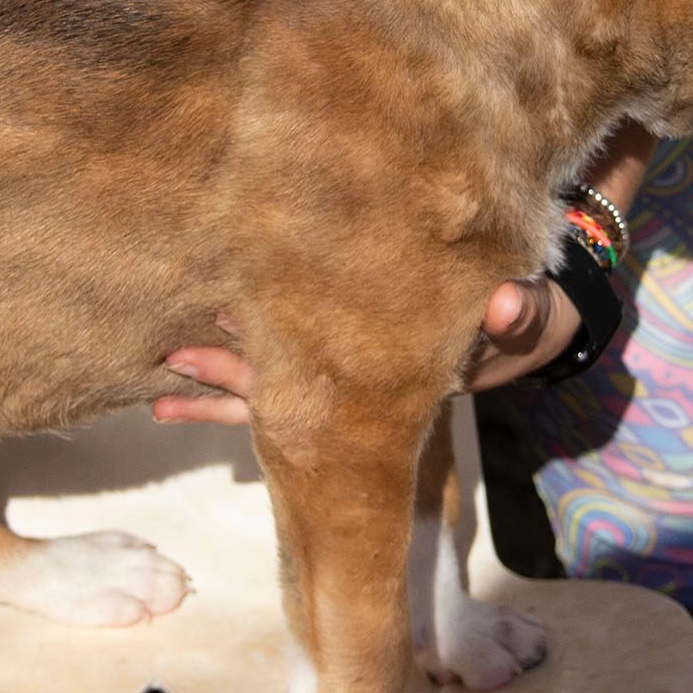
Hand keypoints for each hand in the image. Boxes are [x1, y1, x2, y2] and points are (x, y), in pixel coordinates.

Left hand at [153, 278, 580, 427]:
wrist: (526, 324)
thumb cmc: (527, 318)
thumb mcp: (532, 315)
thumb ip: (522, 310)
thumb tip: (510, 304)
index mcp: (398, 379)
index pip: (335, 381)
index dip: (283, 367)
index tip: (232, 330)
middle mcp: (363, 388)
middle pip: (287, 389)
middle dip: (230, 378)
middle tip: (173, 361)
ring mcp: (348, 376)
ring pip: (273, 385)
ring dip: (218, 384)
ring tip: (160, 381)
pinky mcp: (342, 359)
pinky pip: (282, 367)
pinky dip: (237, 368)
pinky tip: (184, 369)